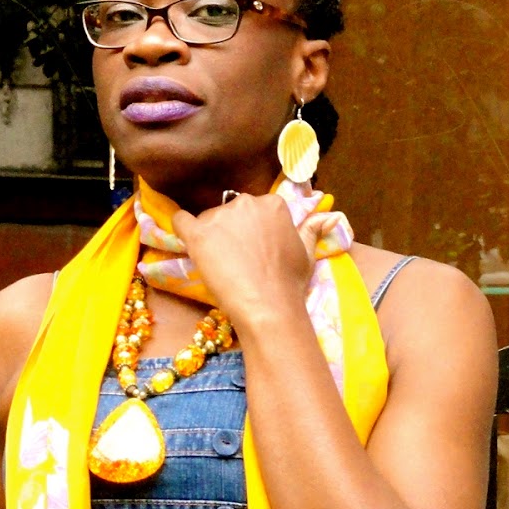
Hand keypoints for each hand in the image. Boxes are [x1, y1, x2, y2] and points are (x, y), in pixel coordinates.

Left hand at [171, 193, 333, 336]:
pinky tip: (185, 240)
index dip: (253, 229)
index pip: (255, 209)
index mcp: (273, 203)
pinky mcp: (198, 234)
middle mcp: (247, 202)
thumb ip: (311, 230)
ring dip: (212, 237)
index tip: (254, 248)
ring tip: (221, 265)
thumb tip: (328, 218)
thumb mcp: (308, 253)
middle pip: (231, 212)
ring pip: (209, 221)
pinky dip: (181, 227)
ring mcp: (220, 216)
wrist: (268, 306)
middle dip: (232, 230)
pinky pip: (181, 221)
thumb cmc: (290, 283)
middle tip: (237, 259)